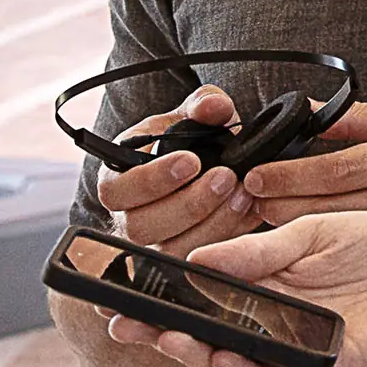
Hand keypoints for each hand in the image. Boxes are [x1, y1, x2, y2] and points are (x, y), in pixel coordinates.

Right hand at [95, 86, 263, 254]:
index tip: (191, 161)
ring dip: (212, 222)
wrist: (207, 169)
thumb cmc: (189, 143)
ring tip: (243, 193)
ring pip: (172, 249)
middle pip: (143, 226)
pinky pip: (199, 261)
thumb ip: (202, 105)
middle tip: (225, 177)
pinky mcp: (181, 260)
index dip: (152, 179)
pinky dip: (228, 236)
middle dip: (189, 203)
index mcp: (118, 179)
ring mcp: (153, 244)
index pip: (117, 189)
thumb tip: (213, 106)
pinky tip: (249, 212)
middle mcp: (129, 217)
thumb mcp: (193, 116)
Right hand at [104, 211, 366, 366]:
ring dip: (198, 351)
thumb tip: (202, 258)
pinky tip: (224, 359)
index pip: (209, 287)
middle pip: (209, 327)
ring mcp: (295, 344)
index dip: (170, 289)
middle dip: (164, 328)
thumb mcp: (320, 229)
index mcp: (271, 276)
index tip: (128, 283)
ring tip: (166, 338)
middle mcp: (275, 315)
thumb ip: (265, 248)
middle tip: (124, 322)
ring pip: (235, 357)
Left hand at [242, 99, 366, 277]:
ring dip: (306, 239)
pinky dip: (347, 262)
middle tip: (244, 208)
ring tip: (267, 235)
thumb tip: (314, 115)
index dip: (291, 175)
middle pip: (336, 208)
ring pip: (352, 240)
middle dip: (283, 210)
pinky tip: (318, 261)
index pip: (339, 167)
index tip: (256, 178)